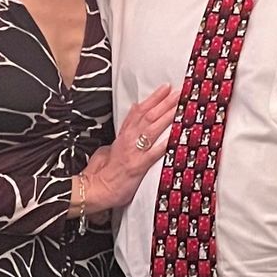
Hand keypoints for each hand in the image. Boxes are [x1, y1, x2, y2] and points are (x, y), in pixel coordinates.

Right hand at [79, 85, 178, 212]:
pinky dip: (165, 143)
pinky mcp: (138, 166)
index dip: (153, 98)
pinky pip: (154, 153)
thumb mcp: (111, 146)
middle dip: (164, 102)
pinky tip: (176, 136)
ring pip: (152, 128)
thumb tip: (130, 121)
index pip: (139, 111)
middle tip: (179, 91)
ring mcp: (134, 151)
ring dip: (167, 115)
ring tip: (180, 106)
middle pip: (148, 115)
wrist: (96, 189)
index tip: (166, 88)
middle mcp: (129, 139)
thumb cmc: (103, 172)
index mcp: (123, 135)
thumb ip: (123, 134)